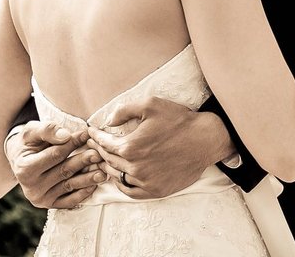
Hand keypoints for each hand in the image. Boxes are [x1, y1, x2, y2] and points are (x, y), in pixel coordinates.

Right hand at [6, 121, 104, 208]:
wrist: (20, 160)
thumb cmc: (29, 143)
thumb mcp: (32, 131)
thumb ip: (47, 130)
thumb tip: (65, 136)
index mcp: (25, 168)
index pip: (55, 154)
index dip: (73, 143)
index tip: (88, 134)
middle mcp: (31, 187)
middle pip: (64, 171)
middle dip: (83, 161)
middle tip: (100, 154)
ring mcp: (41, 198)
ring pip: (69, 186)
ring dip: (87, 179)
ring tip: (103, 171)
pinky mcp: (50, 204)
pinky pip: (68, 201)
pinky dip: (82, 194)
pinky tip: (94, 185)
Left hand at [87, 97, 231, 198]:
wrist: (205, 139)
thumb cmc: (179, 120)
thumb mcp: (152, 105)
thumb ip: (125, 110)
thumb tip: (108, 121)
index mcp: (131, 146)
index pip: (104, 144)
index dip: (95, 137)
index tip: (90, 133)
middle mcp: (134, 167)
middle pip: (108, 160)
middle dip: (98, 151)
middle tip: (93, 146)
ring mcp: (144, 181)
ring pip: (117, 176)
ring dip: (108, 167)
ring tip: (104, 160)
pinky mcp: (154, 190)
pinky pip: (130, 191)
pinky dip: (121, 184)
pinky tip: (120, 176)